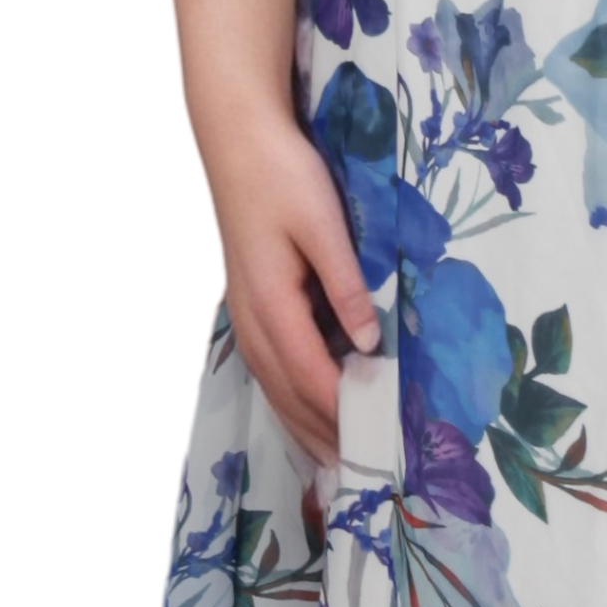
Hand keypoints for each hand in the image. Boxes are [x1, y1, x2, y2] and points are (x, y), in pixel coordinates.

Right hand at [192, 102, 380, 463]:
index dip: (339, 408)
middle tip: (356, 469)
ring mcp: (242, 309)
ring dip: (299, 421)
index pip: (309, 371)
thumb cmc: (283, 173)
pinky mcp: (244, 299)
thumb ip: (346, 283)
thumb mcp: (322, 223)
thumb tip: (370, 341)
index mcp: (271, 300)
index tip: (372, 438)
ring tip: (329, 457)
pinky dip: (283, 394)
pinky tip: (298, 406)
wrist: (235, 137)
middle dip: (320, 431)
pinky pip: (264, 363)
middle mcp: (251, 315)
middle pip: (285, 389)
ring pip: (270, 381)